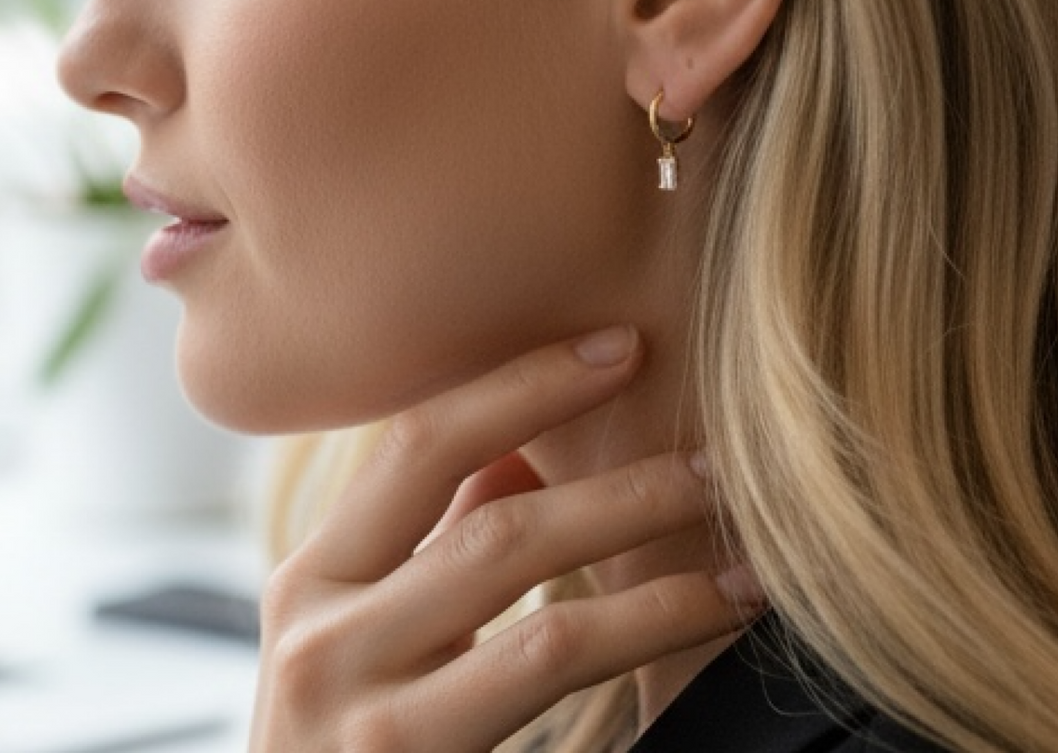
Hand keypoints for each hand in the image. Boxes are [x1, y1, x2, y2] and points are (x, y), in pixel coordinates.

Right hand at [248, 327, 758, 751]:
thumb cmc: (346, 748)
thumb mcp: (365, 634)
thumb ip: (433, 542)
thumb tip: (518, 443)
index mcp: (314, 578)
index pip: (423, 443)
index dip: (527, 384)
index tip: (623, 344)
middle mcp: (322, 641)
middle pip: (498, 525)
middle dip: (625, 486)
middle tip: (717, 458)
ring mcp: (369, 724)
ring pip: (548, 616)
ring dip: (662, 572)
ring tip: (743, 553)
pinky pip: (558, 682)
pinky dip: (650, 635)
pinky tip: (709, 617)